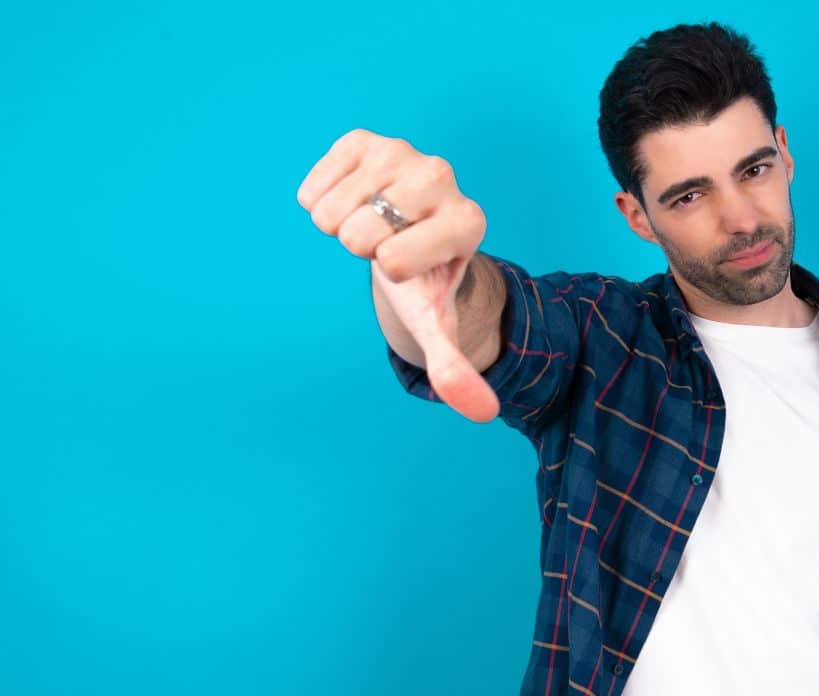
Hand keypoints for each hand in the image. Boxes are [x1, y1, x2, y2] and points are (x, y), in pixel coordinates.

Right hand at [297, 128, 499, 421]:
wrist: (408, 230)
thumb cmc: (423, 277)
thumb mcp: (435, 321)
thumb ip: (456, 367)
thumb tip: (484, 414)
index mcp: (468, 222)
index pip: (394, 261)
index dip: (392, 272)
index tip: (413, 265)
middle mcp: (442, 177)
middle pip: (358, 233)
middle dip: (361, 248)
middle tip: (387, 243)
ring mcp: (403, 151)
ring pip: (332, 210)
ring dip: (339, 225)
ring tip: (371, 222)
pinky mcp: (365, 139)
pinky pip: (315, 185)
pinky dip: (319, 201)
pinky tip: (351, 200)